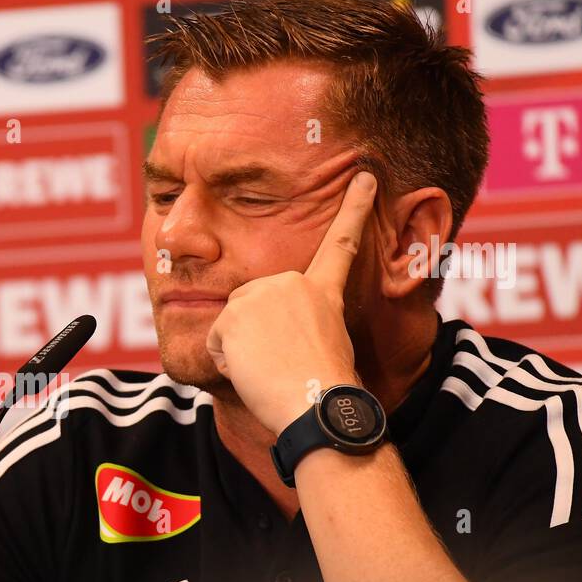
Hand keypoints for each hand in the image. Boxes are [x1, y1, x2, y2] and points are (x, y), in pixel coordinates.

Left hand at [205, 170, 377, 435]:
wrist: (314, 405)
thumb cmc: (325, 389)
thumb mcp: (327, 345)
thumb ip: (307, 324)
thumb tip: (289, 339)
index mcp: (323, 291)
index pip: (341, 243)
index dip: (355, 208)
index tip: (365, 176)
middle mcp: (292, 283)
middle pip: (253, 301)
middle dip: (254, 333)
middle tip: (281, 360)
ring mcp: (261, 294)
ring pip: (232, 323)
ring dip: (242, 350)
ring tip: (271, 367)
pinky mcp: (235, 312)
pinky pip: (216, 342)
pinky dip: (228, 362)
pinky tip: (254, 371)